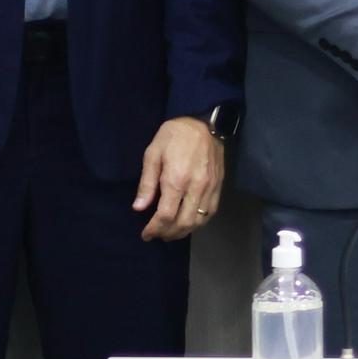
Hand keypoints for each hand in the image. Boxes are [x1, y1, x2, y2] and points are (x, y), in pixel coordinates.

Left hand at [134, 116, 224, 241]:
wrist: (204, 122)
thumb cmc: (174, 135)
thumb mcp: (153, 154)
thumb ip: (147, 183)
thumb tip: (139, 207)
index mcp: (176, 180)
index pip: (165, 216)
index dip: (154, 229)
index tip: (146, 234)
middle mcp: (195, 188)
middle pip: (183, 223)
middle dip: (168, 234)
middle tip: (157, 235)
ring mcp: (210, 189)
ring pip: (198, 221)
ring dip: (183, 232)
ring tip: (171, 233)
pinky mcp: (219, 187)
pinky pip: (210, 213)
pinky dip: (198, 223)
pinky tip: (188, 223)